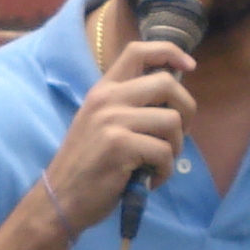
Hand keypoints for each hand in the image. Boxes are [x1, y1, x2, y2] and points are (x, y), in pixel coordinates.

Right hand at [40, 35, 194, 233]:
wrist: (60, 198)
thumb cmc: (86, 165)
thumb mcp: (101, 124)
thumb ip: (128, 106)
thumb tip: (172, 98)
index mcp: (103, 90)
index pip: (138, 51)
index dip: (170, 52)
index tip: (189, 66)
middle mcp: (107, 98)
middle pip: (167, 83)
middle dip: (186, 110)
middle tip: (177, 135)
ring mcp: (112, 121)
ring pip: (172, 121)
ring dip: (176, 147)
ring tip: (158, 163)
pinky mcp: (120, 146)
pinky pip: (164, 152)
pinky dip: (164, 171)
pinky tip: (149, 180)